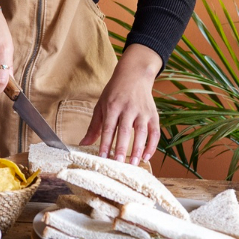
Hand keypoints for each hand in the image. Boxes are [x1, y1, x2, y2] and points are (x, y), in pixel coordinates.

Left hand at [82, 43, 162, 162]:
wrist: (134, 74)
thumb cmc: (114, 92)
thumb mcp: (101, 105)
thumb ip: (94, 127)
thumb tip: (83, 144)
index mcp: (112, 106)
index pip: (108, 128)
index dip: (105, 144)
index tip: (103, 158)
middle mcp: (128, 109)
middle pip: (125, 131)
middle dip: (122, 149)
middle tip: (118, 164)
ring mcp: (142, 112)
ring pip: (142, 133)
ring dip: (138, 149)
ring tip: (133, 164)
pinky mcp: (153, 115)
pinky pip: (155, 132)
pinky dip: (152, 145)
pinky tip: (146, 156)